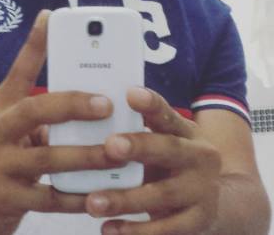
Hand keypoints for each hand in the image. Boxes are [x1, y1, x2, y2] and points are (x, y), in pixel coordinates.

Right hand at [0, 10, 114, 234]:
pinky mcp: (2, 200)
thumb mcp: (7, 128)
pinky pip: (46, 199)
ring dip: (85, 155)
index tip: (51, 17)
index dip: (34, 44)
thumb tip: (89, 99)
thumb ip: (41, 115)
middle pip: (33, 110)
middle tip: (107, 104)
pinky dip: (74, 198)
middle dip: (72, 105)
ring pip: (45, 158)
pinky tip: (97, 196)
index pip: (17, 71)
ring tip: (116, 153)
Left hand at [86, 87, 221, 234]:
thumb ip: (140, 126)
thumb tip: (93, 107)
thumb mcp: (166, 138)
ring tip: (93, 202)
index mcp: (187, 131)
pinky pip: (166, 229)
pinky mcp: (199, 222)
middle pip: (169, 149)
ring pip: (163, 194)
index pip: (168, 113)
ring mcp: (202, 191)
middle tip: (109, 146)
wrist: (221, 200)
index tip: (130, 93)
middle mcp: (200, 157)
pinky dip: (136, 231)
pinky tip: (108, 229)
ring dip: (126, 199)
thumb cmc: (173, 160)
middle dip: (139, 147)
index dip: (151, 104)